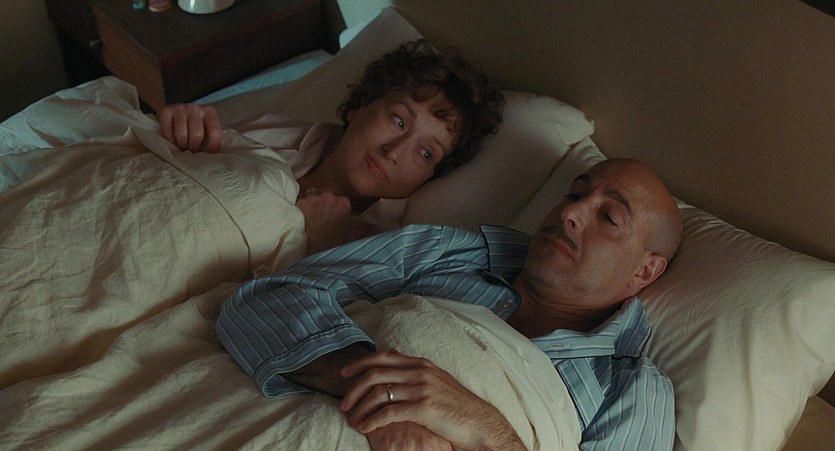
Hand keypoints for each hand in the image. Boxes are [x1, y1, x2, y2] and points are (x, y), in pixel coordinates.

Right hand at [157, 103, 222, 151]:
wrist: (176, 113)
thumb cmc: (195, 126)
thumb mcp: (207, 128)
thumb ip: (212, 137)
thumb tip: (215, 156)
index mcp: (209, 111)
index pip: (214, 132)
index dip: (212, 147)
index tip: (208, 153)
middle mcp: (195, 108)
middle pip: (196, 135)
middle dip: (194, 147)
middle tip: (193, 148)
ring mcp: (180, 108)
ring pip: (182, 135)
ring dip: (182, 145)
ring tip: (184, 145)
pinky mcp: (166, 111)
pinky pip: (168, 134)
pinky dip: (171, 141)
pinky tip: (174, 139)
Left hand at [296, 192, 371, 253]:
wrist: (307, 248)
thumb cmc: (329, 244)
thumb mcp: (348, 238)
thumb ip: (361, 232)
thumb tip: (372, 230)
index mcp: (344, 203)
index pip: (341, 200)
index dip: (337, 208)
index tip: (335, 217)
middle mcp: (329, 196)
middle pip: (327, 195)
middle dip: (326, 203)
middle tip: (323, 218)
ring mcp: (313, 197)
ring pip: (314, 196)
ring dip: (313, 204)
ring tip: (312, 218)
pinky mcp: (300, 201)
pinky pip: (302, 201)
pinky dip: (302, 208)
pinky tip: (302, 218)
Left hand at [339, 349, 524, 450]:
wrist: (479, 423)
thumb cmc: (456, 406)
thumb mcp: (436, 380)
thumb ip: (414, 370)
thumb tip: (392, 353)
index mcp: (421, 364)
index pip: (383, 357)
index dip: (360, 363)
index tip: (344, 373)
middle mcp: (420, 372)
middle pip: (376, 373)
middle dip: (354, 388)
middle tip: (343, 403)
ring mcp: (422, 389)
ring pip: (379, 393)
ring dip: (360, 407)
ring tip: (352, 419)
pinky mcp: (424, 408)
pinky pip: (389, 412)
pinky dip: (372, 420)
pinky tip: (364, 428)